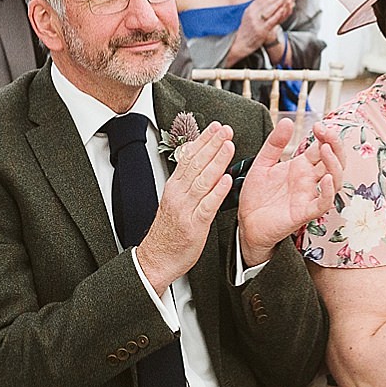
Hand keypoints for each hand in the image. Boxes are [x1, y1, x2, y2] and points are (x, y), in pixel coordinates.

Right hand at [138, 122, 233, 290]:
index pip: (189, 157)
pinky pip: (207, 206)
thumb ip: (187, 183)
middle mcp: (179, 194)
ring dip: (217, 161)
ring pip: (202, 180)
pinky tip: (226, 180)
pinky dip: (217, 192)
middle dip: (212, 144)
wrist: (157, 259)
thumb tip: (201, 165)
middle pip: (196, 163)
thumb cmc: (169, 233)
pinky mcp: (194, 225)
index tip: (215, 127)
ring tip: (229, 146)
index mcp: (175, 187)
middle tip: (226, 129)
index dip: (203, 140)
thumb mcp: (175, 202)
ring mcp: (185, 209)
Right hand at [229, 0, 295, 59]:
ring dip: (280, 0)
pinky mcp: (262, 30)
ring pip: (270, 8)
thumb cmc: (247, 30)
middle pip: (267, 1)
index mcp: (250, 9)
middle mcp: (252, 14)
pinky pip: (271, 20)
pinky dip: (278, 13)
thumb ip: (257, 6)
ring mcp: (257, 22)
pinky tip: (284, 8)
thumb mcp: (249, 15)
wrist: (240, 44)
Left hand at [238, 119, 345, 264]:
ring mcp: (309, 196)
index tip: (319, 125)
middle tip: (326, 131)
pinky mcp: (304, 213)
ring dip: (334, 164)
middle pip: (334, 161)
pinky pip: (323, 203)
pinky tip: (327, 179)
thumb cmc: (256, 195)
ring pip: (335, 180)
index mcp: (301, 167)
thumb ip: (274, 144)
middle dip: (335, 145)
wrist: (246, 222)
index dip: (325, 136)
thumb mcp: (262, 163)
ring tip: (325, 148)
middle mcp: (309, 180)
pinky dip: (329, 192)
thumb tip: (287, 121)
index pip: (322, 147)